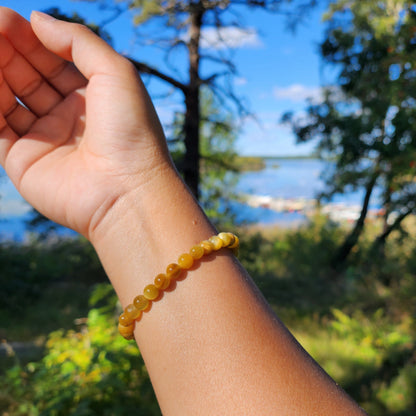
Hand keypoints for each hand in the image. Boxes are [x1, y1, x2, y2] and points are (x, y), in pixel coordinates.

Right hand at [0, 8, 169, 237]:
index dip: (31, 39)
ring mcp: (46, 139)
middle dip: (9, 50)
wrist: (128, 190)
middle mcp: (69, 118)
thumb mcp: (116, 72)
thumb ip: (79, 42)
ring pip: (9, 98)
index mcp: (93, 98)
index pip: (54, 61)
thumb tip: (37, 19)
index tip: (6, 17)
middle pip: (30, 76)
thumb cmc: (131, 132)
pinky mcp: (24, 161)